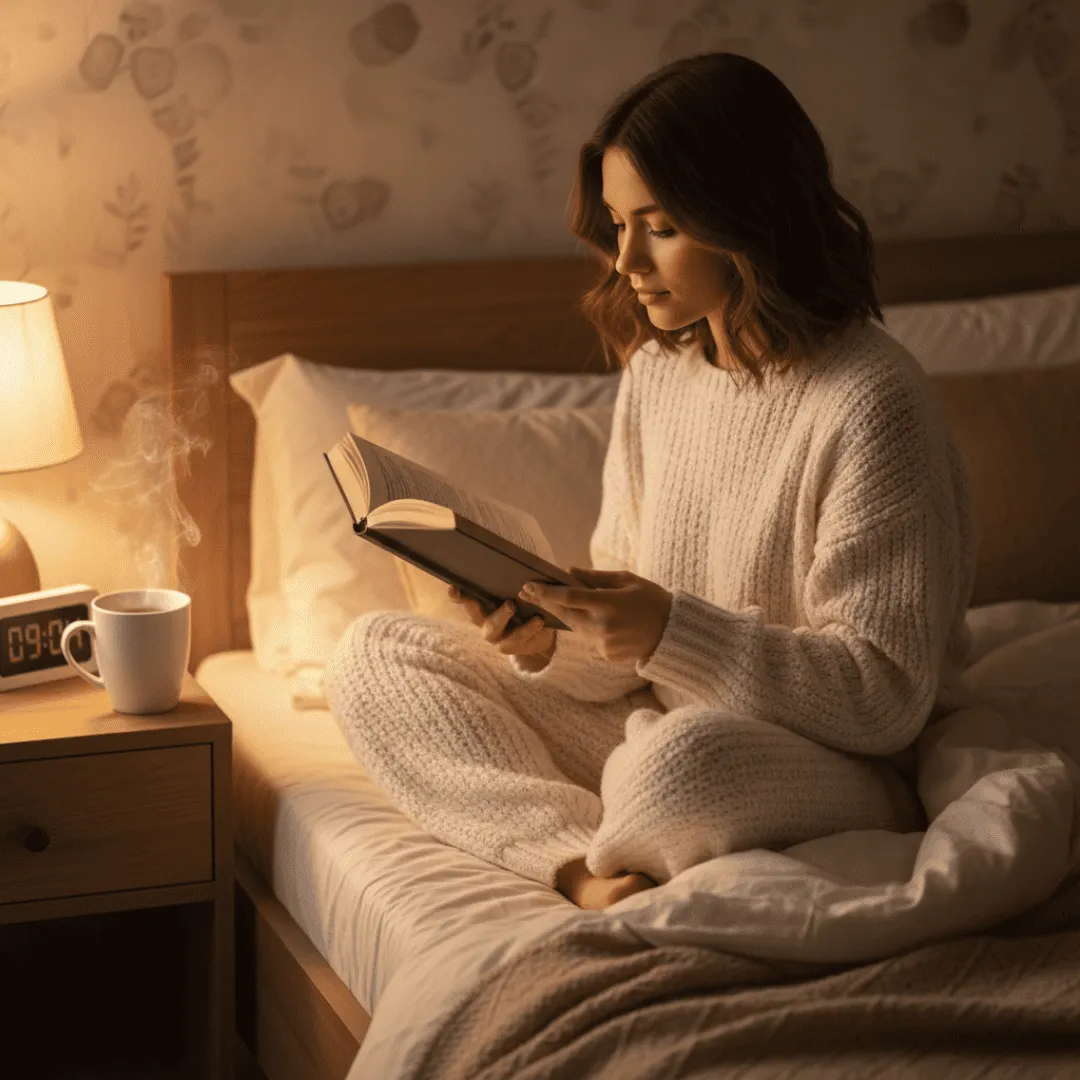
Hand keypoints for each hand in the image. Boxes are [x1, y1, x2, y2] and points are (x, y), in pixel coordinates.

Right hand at [447, 585, 555, 659]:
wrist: (540, 630)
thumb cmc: (524, 604)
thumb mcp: (518, 591)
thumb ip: (511, 580)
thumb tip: (511, 558)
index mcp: (482, 604)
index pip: (464, 599)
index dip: (456, 595)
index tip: (453, 588)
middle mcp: (483, 621)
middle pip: (474, 614)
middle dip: (475, 605)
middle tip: (498, 598)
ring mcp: (495, 636)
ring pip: (495, 628)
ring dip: (504, 616)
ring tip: (514, 606)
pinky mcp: (508, 647)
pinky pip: (516, 639)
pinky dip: (528, 629)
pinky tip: (539, 621)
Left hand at [518, 567, 671, 664]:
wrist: (673, 633)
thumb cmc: (651, 600)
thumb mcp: (627, 580)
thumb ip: (596, 578)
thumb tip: (569, 571)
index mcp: (609, 603)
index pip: (569, 597)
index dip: (547, 592)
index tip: (529, 585)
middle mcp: (604, 625)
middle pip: (565, 614)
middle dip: (546, 602)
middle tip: (528, 592)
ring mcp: (604, 643)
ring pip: (575, 627)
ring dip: (565, 614)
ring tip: (552, 601)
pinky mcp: (606, 655)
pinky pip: (588, 638)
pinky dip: (586, 627)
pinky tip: (591, 619)